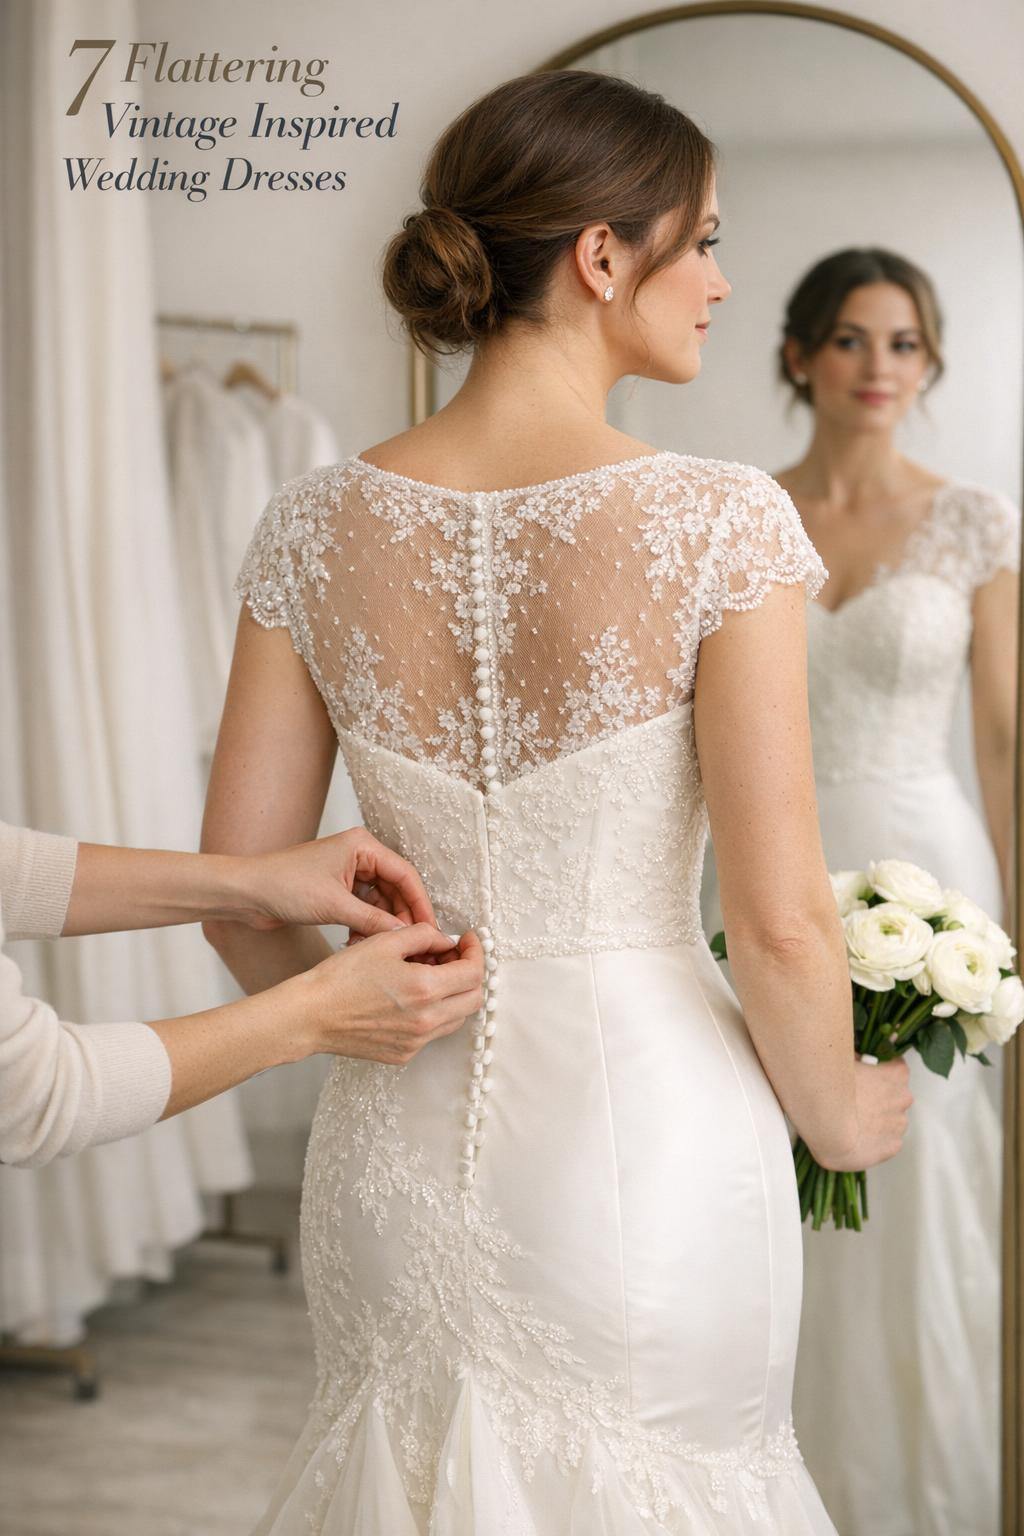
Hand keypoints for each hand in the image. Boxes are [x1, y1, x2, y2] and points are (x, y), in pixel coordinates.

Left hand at [236, 828, 436, 935]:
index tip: (432, 930)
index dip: (420, 904)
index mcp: (363, 846)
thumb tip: (405, 935)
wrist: (245, 894)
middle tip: (411, 945)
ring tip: (378, 948)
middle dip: (401, 918)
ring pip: (381, 902)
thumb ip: (374, 921)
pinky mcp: (337, 890)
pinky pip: (364, 909)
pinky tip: (359, 944)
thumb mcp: (334, 906)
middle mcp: (359, 855)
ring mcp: (348, 873)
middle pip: (396, 889)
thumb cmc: (282, 885)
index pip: (405, 874)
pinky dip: (366, 927)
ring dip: (381, 926)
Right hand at [297, 926, 484, 1064]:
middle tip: (453, 957)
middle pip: (474, 999)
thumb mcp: (385, 942)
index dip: (476, 952)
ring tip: (430, 976)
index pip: (474, 973)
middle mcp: (427, 1021)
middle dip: (471, 974)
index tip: (468, 941)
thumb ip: (424, 935)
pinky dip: (433, 1013)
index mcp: (425, 990)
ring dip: (454, 995)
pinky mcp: (404, 1054)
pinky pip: (433, 1032)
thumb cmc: (342, 977)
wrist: (311, 1016)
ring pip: (456, 1018)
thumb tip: (446, 940)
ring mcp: (416, 1042)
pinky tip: (410, 997)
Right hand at [811, 1056, 912, 1170]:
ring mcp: (899, 1124)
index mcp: (896, 1074)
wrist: (826, 1127)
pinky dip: (876, 1140)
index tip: (868, 1077)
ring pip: (892, 1119)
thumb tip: (856, 1058)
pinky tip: (858, 1138)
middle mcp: (903, 1098)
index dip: (881, 1072)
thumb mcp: (841, 1060)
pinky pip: (888, 1141)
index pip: (897, 1068)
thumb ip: (855, 1058)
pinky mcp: (892, 1146)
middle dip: (880, 1098)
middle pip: (896, 1095)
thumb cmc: (831, 1089)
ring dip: (878, 1120)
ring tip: (854, 1122)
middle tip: (856, 1100)